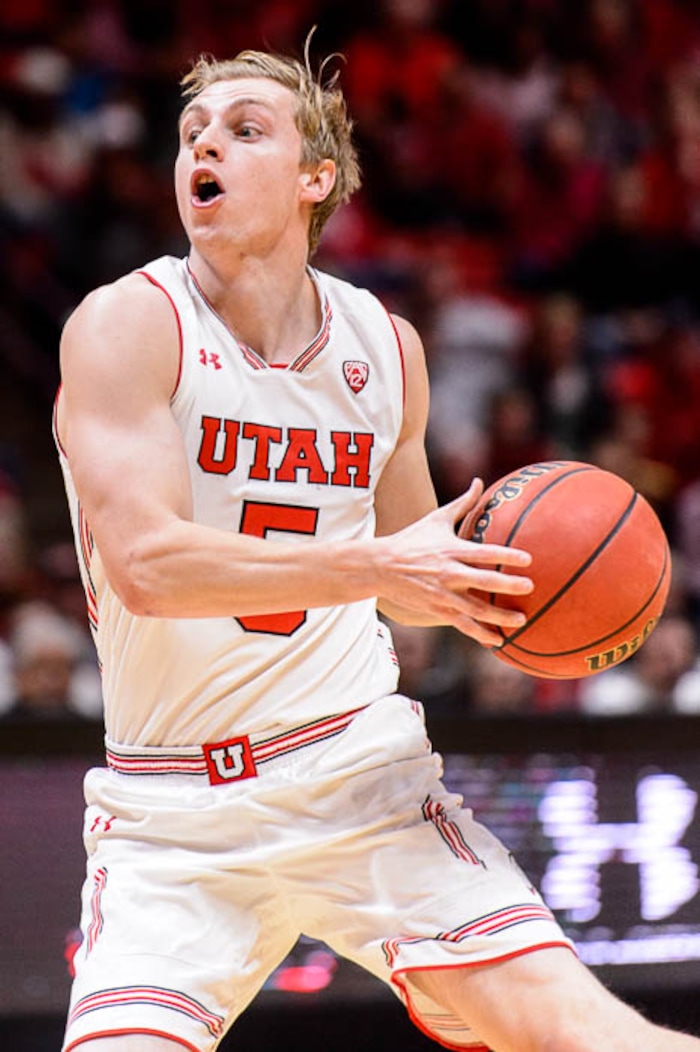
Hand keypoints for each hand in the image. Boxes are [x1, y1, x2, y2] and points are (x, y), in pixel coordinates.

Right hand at [374, 479, 532, 646]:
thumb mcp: (436, 519)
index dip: (506, 556)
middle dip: (507, 586)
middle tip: (529, 587)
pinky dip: (481, 634)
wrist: (381, 566)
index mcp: (452, 550)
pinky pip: (463, 625)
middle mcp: (449, 573)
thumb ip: (463, 502)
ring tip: (522, 620)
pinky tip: (498, 640)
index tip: (527, 559)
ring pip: (476, 609)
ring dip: (499, 617)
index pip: (484, 553)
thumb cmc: (412, 539)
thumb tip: (479, 481)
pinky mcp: (437, 610)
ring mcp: (443, 594)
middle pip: (483, 582)